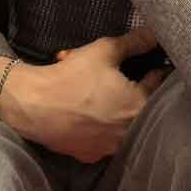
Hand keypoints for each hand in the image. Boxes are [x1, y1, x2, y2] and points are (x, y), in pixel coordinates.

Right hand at [0, 27, 169, 161]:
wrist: (34, 105)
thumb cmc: (72, 77)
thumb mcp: (104, 51)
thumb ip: (133, 43)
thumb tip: (153, 35)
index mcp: (138, 107)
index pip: (156, 86)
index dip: (155, 72)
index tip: (155, 66)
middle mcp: (127, 133)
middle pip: (139, 108)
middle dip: (133, 91)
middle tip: (126, 79)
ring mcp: (108, 148)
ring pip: (120, 126)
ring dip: (117, 110)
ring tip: (104, 94)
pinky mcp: (89, 155)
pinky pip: (102, 139)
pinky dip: (100, 127)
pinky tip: (90, 114)